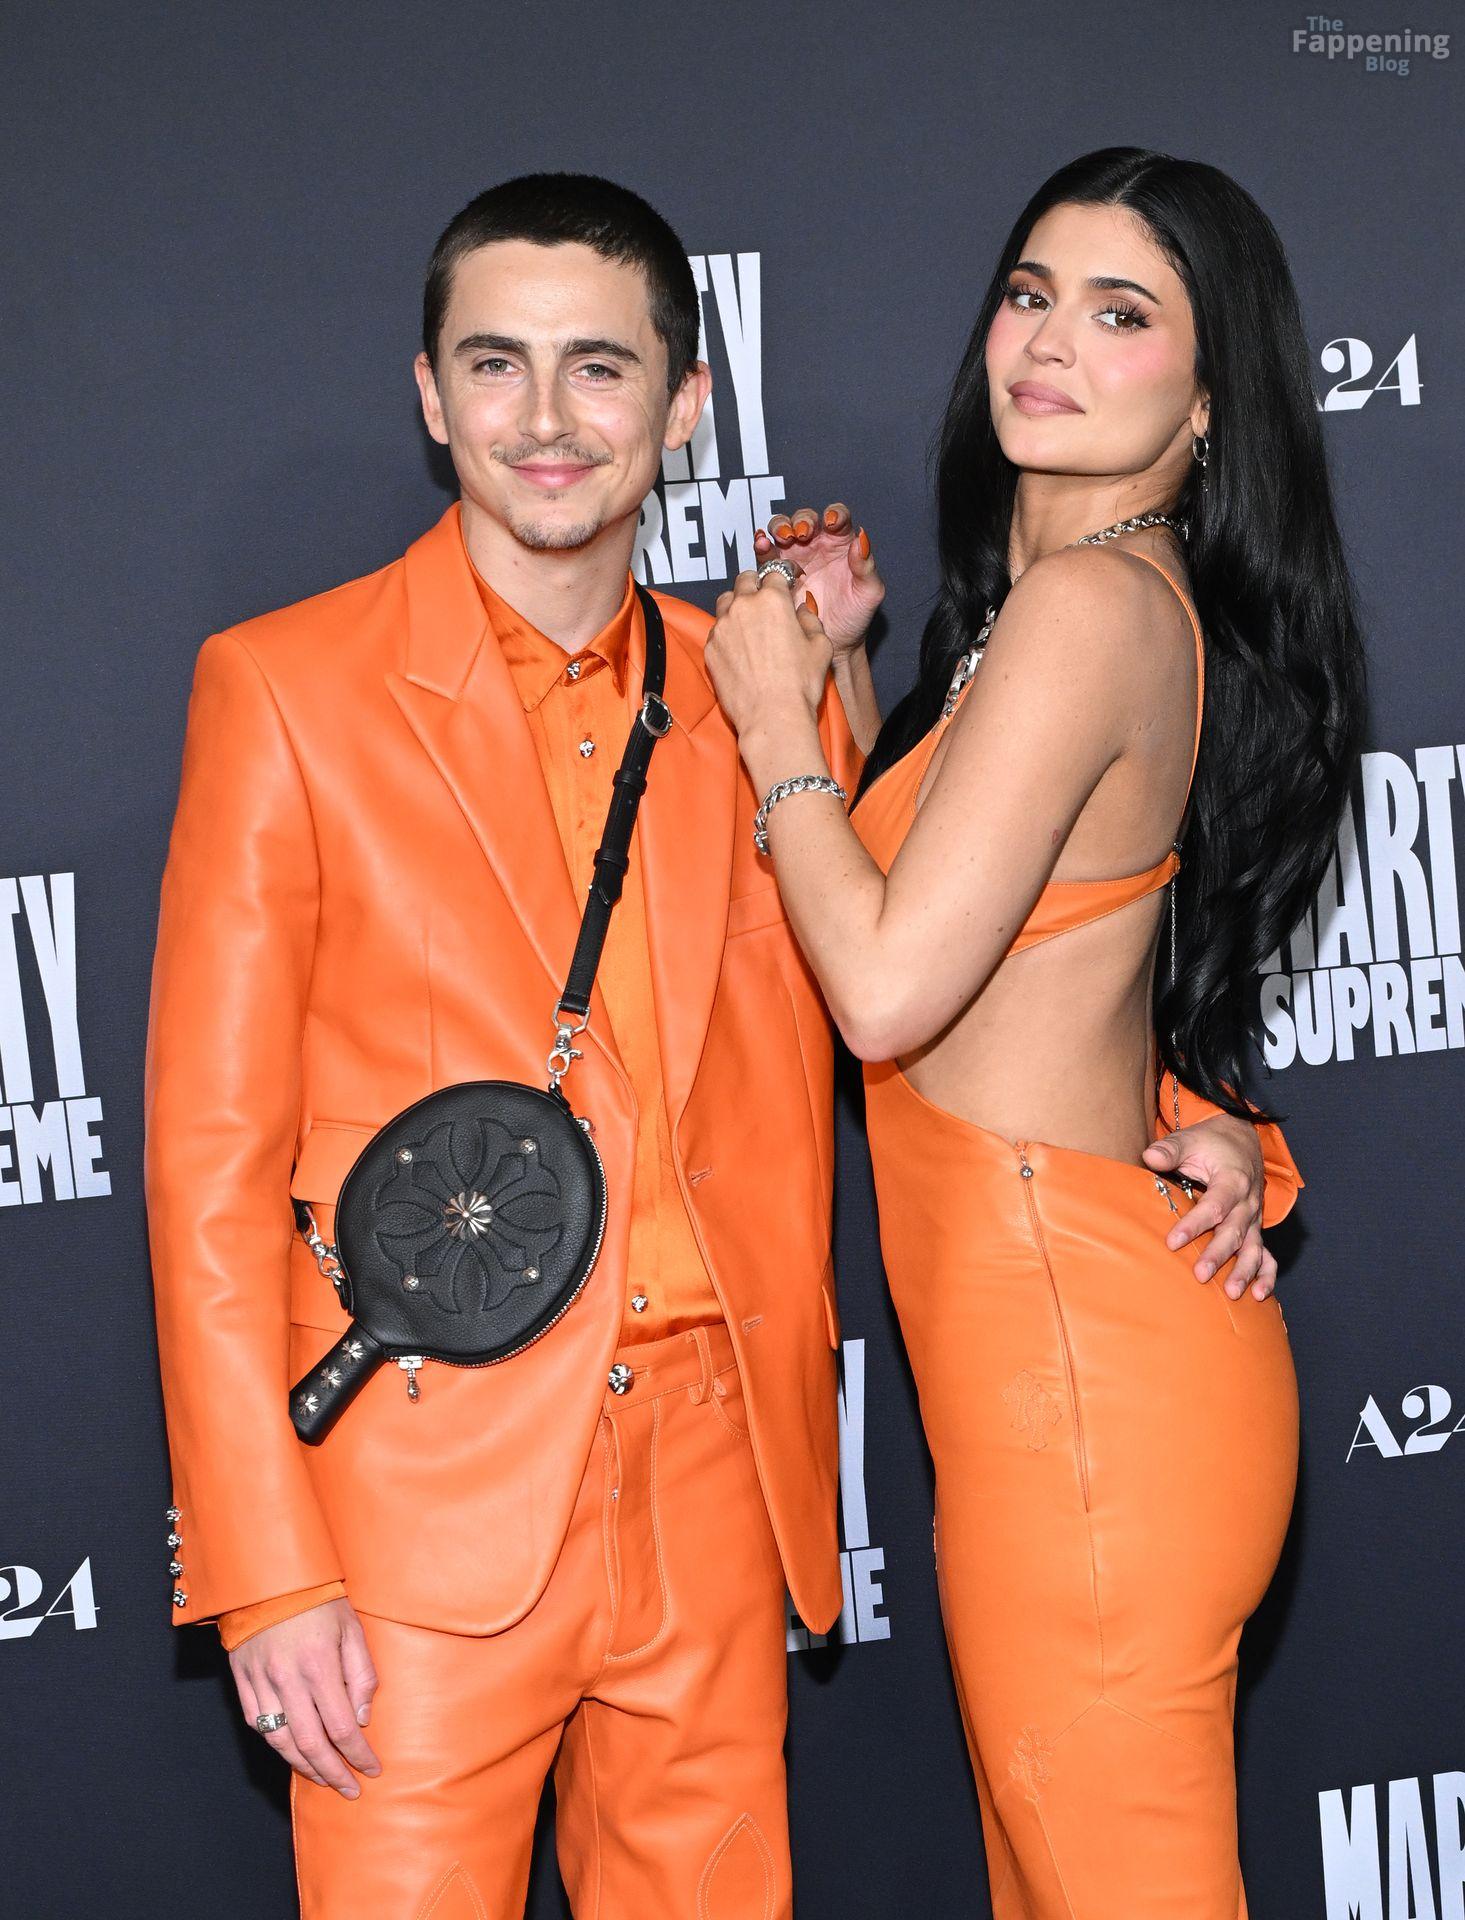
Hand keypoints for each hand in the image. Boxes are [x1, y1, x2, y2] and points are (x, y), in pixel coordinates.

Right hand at [230, 1597, 380, 1796]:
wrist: (269, 1577)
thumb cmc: (319, 1600)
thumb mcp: (352, 1628)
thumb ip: (361, 1675)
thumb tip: (361, 1720)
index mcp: (320, 1665)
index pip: (341, 1728)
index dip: (358, 1755)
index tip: (372, 1769)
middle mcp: (288, 1680)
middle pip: (310, 1744)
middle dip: (333, 1774)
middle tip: (350, 1790)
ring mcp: (260, 1682)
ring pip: (280, 1742)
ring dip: (304, 1767)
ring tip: (324, 1779)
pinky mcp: (242, 1681)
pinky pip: (257, 1725)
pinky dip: (276, 1745)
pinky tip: (293, 1753)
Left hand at [708, 567, 832, 744]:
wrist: (771, 716)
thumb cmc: (799, 684)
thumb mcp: (821, 646)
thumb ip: (810, 620)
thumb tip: (801, 611)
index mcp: (773, 599)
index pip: (774, 573)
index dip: (782, 578)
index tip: (786, 584)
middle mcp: (744, 606)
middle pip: (745, 580)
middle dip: (756, 585)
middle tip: (766, 599)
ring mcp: (722, 626)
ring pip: (726, 600)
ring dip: (737, 603)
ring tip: (749, 620)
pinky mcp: (710, 647)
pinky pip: (716, 629)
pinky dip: (727, 630)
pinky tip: (739, 646)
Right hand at [753, 503, 883, 654]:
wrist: (834, 644)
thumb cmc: (855, 617)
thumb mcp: (869, 592)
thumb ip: (866, 565)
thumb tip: (861, 539)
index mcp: (841, 544)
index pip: (837, 517)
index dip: (834, 514)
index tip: (831, 523)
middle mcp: (816, 545)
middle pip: (805, 518)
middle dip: (802, 520)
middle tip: (802, 533)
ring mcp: (794, 557)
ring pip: (782, 530)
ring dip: (780, 528)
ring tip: (782, 539)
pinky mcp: (776, 573)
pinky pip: (766, 555)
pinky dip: (761, 545)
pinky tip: (762, 544)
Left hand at [1142, 1114, 1276, 1300]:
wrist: (1241, 1139)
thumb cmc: (1211, 1142)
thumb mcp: (1190, 1139)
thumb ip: (1170, 1149)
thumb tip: (1150, 1157)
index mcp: (1233, 1180)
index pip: (1214, 1205)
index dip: (1194, 1224)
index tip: (1173, 1242)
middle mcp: (1248, 1202)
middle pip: (1234, 1231)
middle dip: (1218, 1255)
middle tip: (1200, 1275)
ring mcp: (1254, 1218)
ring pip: (1254, 1248)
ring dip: (1245, 1271)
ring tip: (1231, 1293)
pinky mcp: (1255, 1229)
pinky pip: (1267, 1254)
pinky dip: (1266, 1275)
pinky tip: (1259, 1296)